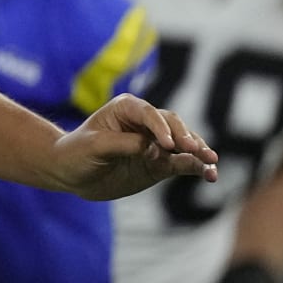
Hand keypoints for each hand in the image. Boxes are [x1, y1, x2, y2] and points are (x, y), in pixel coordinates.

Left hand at [50, 95, 217, 200]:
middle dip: (185, 137)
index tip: (168, 144)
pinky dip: (197, 168)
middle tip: (194, 150)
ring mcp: (155, 143)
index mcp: (126, 108)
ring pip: (183, 144)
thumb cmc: (77, 152)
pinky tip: (210, 174)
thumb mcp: (96, 146)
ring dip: (198, 152)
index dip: (161, 127)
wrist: (71, 173)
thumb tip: (153, 149)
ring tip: (211, 162)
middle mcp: (145, 123)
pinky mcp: (160, 164)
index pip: (149, 114)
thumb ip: (125, 144)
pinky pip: (182, 164)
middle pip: (173, 125)